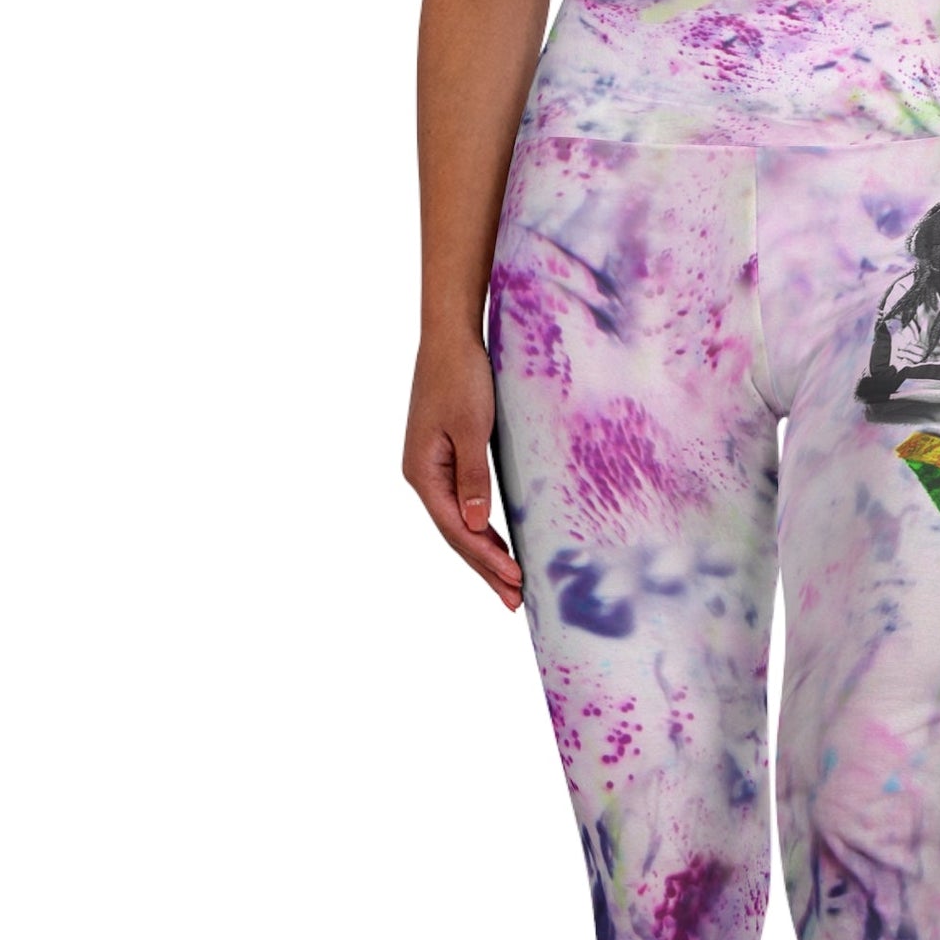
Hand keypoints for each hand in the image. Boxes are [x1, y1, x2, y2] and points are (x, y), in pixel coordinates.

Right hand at [402, 333, 523, 611]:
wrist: (450, 337)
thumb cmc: (461, 376)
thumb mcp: (469, 427)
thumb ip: (473, 477)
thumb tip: (475, 523)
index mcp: (423, 472)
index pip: (457, 529)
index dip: (487, 559)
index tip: (516, 580)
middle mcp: (423, 476)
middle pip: (456, 535)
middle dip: (486, 569)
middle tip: (515, 602)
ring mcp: (432, 469)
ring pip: (460, 524)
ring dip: (484, 555)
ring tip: (509, 586)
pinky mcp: (446, 459)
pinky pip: (463, 506)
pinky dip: (481, 530)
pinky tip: (496, 544)